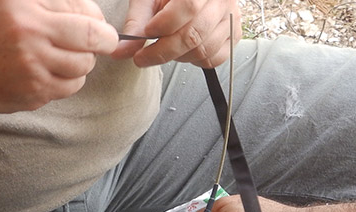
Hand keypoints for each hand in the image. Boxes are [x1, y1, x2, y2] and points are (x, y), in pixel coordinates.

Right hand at [0, 0, 118, 113]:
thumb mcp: (9, 0)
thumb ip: (49, 2)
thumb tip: (95, 15)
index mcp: (23, 2)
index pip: (82, 8)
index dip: (96, 17)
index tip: (96, 22)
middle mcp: (28, 31)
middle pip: (91, 36)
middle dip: (105, 40)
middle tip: (106, 42)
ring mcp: (31, 65)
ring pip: (84, 64)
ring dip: (84, 61)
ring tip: (67, 56)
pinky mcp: (33, 91)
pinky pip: (71, 86)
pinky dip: (70, 80)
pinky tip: (53, 72)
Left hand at [113, 0, 240, 66]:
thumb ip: (137, 22)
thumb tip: (121, 51)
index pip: (189, 6)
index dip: (165, 24)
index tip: (147, 33)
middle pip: (194, 34)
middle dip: (163, 51)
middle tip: (142, 57)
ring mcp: (231, 18)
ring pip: (203, 49)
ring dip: (177, 57)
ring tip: (163, 49)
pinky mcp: (233, 35)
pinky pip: (215, 58)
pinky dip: (194, 61)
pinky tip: (182, 51)